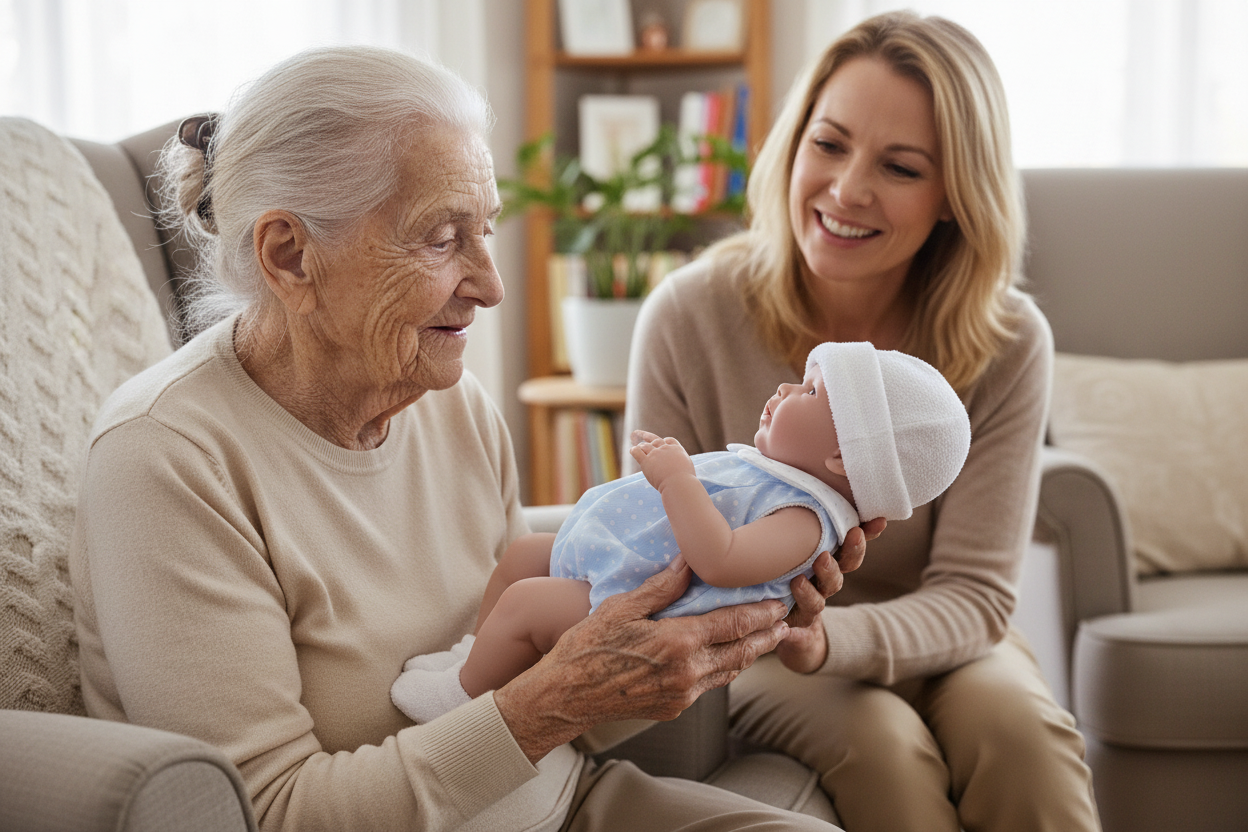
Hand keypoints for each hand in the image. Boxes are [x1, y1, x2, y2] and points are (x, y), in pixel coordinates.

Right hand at [493, 555, 789, 763]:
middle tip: (787, 620)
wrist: (565, 697)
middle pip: (742, 651)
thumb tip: (690, 559)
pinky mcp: (674, 708)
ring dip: (751, 654)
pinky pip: (710, 685)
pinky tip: (729, 659)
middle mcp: (687, 672)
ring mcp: (682, 694)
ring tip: (768, 639)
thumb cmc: (588, 647)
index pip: (734, 624)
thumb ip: (661, 586)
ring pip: (730, 671)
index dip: (761, 613)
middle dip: (766, 635)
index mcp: (678, 642)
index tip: (779, 602)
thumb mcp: (622, 607)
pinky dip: (727, 669)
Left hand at [629, 430, 694, 490]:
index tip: (662, 442)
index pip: (669, 440)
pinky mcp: (646, 461)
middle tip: (642, 435)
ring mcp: (655, 454)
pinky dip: (634, 450)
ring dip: (641, 446)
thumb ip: (681, 464)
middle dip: (648, 438)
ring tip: (636, 446)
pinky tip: (632, 450)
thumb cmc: (685, 480)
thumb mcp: (687, 468)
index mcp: (676, 449)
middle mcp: (665, 449)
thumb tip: (679, 468)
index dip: (664, 441)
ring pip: (645, 446)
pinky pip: (637, 452)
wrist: (679, 483)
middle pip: (655, 440)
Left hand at [774, 517, 885, 673]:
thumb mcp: (788, 547)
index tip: (878, 519)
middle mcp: (822, 583)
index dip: (866, 533)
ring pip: (820, 597)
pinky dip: (793, 634)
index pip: (849, 545)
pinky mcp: (795, 630)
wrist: (789, 635)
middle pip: (842, 569)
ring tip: (800, 579)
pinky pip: (796, 632)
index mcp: (825, 561)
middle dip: (850, 552)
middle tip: (850, 534)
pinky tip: (787, 630)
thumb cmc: (783, 579)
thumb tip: (784, 473)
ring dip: (813, 588)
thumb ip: (791, 521)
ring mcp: (810, 607)